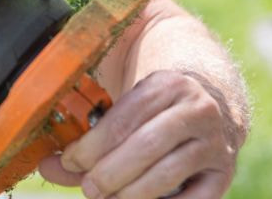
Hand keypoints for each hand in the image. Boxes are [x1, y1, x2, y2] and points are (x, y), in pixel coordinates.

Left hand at [38, 70, 237, 198]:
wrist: (212, 108)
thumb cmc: (154, 114)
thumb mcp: (126, 111)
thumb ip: (87, 141)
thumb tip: (47, 166)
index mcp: (166, 84)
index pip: (123, 117)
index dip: (92, 145)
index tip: (70, 161)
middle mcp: (197, 108)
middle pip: (145, 145)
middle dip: (109, 172)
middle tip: (89, 187)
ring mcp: (215, 141)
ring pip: (167, 173)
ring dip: (130, 193)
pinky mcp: (224, 172)